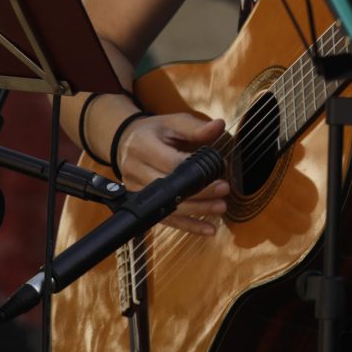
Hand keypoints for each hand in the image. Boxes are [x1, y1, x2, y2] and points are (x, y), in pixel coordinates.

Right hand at [113, 112, 229, 236]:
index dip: (197, 169)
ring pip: (169, 207)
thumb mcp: (172, 123)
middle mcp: (135, 171)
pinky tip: (207, 229)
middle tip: (224, 190)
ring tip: (220, 207)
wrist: (126, 143)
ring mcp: (136, 191)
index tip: (220, 168)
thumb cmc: (154, 132)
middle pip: (170, 188)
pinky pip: (166, 219)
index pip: (172, 163)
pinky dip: (188, 225)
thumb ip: (195, 127)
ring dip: (197, 210)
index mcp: (143, 147)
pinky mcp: (141, 204)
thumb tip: (219, 126)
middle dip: (200, 192)